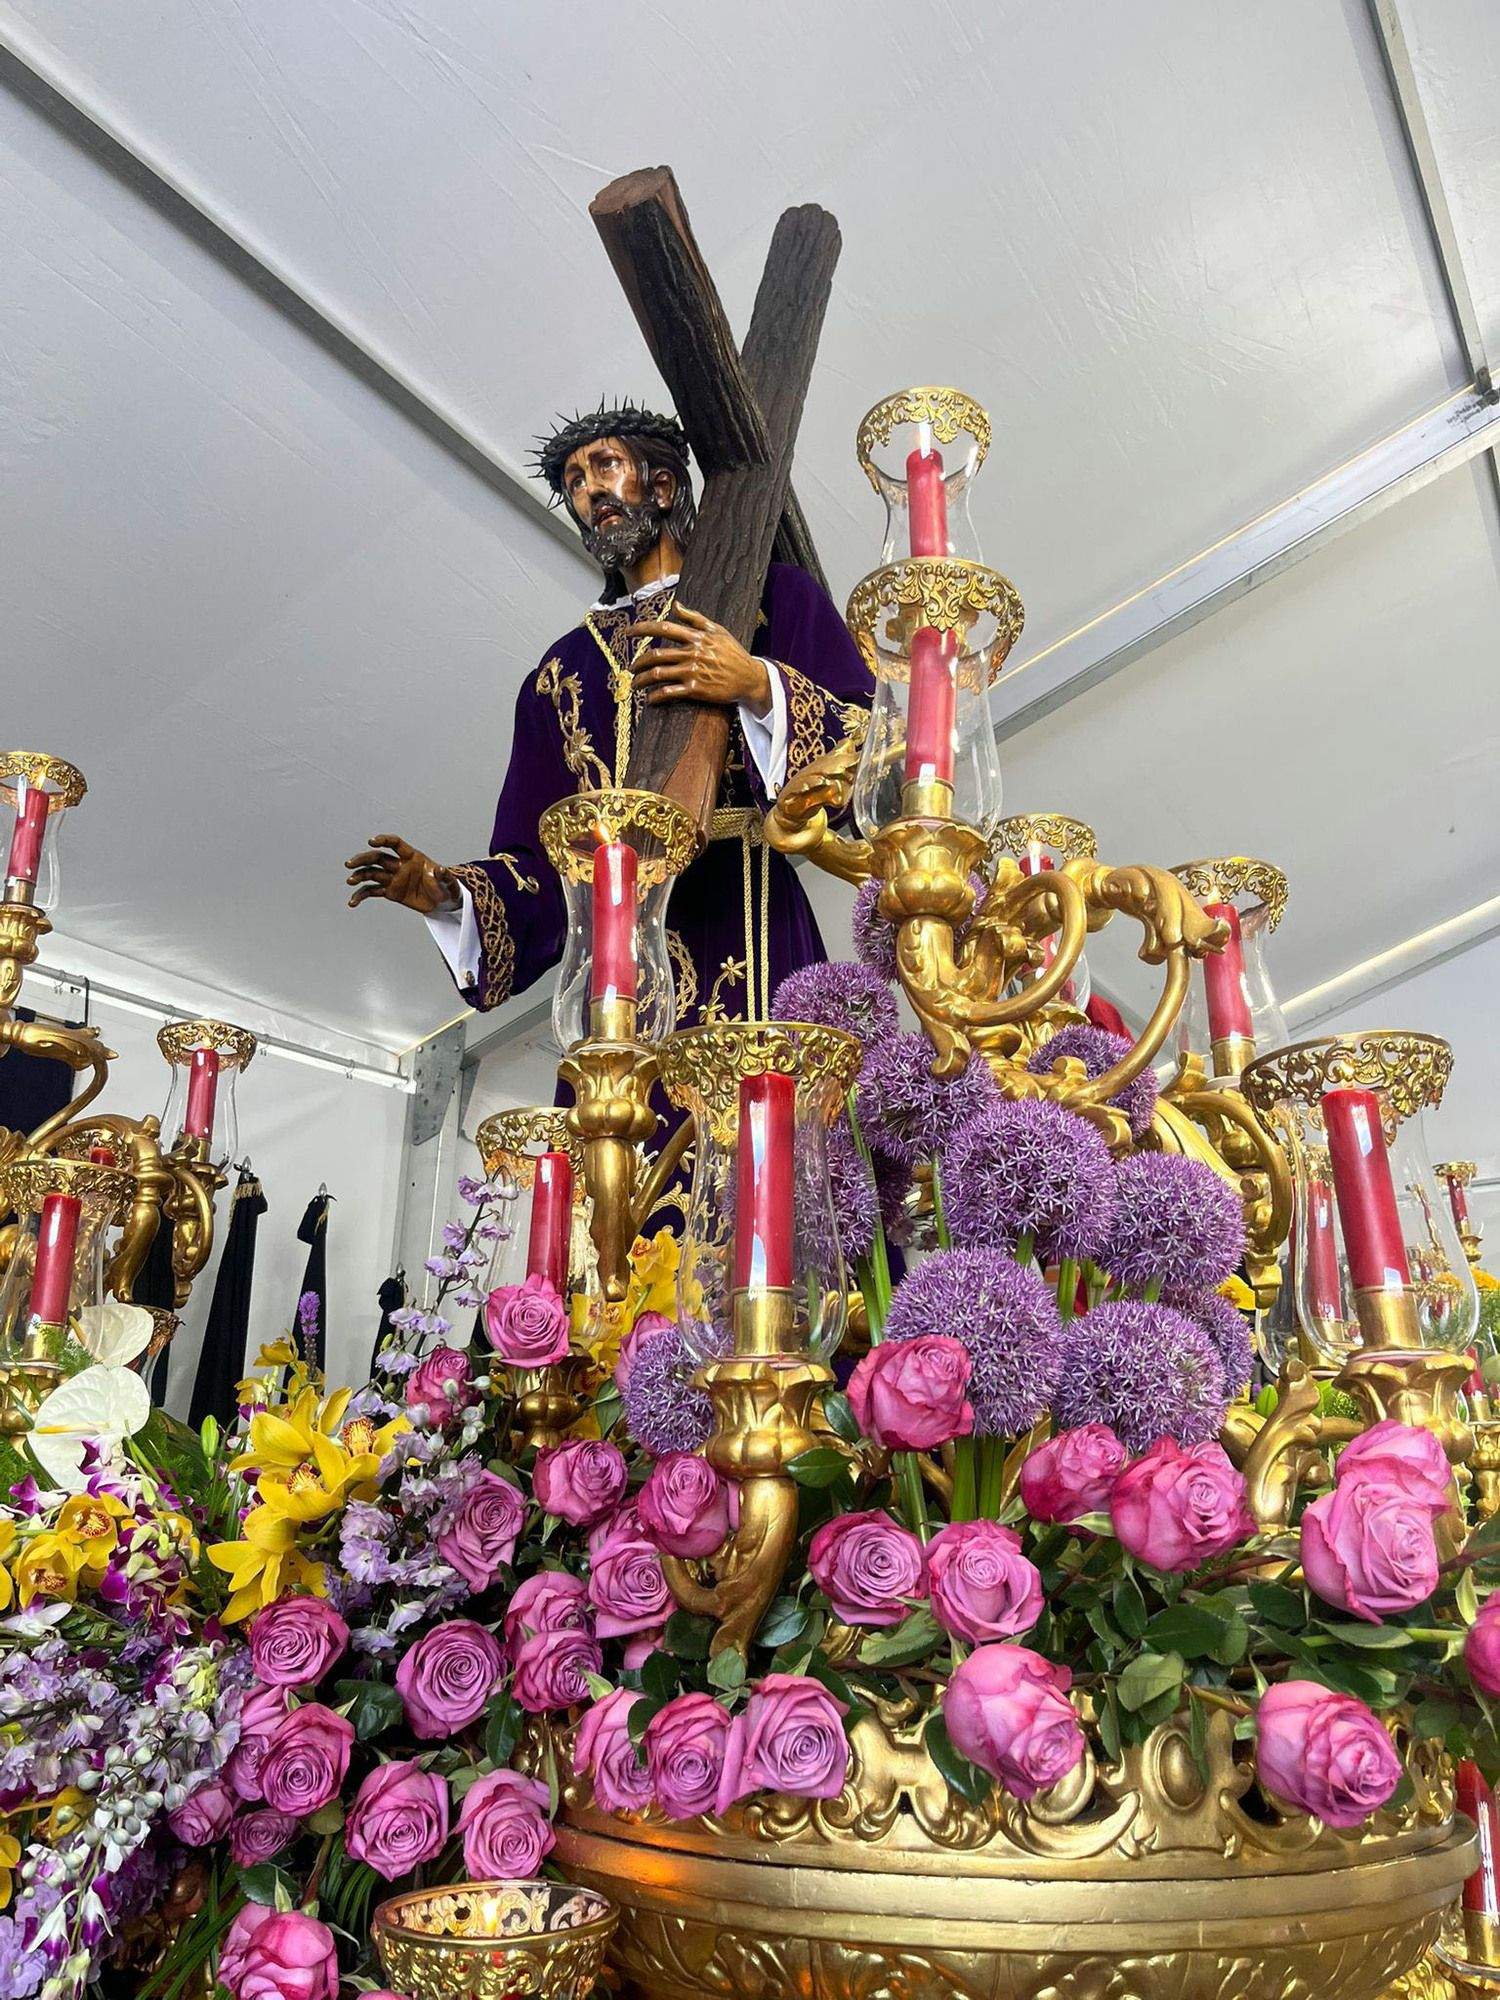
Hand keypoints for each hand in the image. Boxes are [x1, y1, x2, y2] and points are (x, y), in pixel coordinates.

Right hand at [345, 834, 458, 915]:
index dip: (383, 840)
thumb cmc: (446, 886)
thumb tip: (441, 870)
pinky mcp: (390, 891)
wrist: (442, 902)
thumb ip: (444, 876)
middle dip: (363, 859)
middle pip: (377, 858)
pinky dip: (362, 895)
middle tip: (350, 864)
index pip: (395, 844)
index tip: (371, 842)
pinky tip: (353, 902)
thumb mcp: (448, 881)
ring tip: (350, 881)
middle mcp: (399, 865)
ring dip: (359, 876)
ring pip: (372, 873)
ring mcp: (393, 878)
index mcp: (412, 857)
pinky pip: (373, 891)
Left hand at [625, 603, 772, 714]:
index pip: (663, 628)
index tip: (628, 632)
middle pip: (656, 655)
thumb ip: (694, 618)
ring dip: (642, 680)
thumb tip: (675, 605)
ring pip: (658, 674)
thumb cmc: (733, 653)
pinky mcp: (696, 690)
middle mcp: (692, 653)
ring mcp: (693, 672)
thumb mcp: (718, 630)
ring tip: (635, 684)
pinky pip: (669, 693)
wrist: (750, 678)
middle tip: (631, 667)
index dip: (642, 629)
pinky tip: (650, 699)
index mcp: (696, 637)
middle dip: (638, 662)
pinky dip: (656, 696)